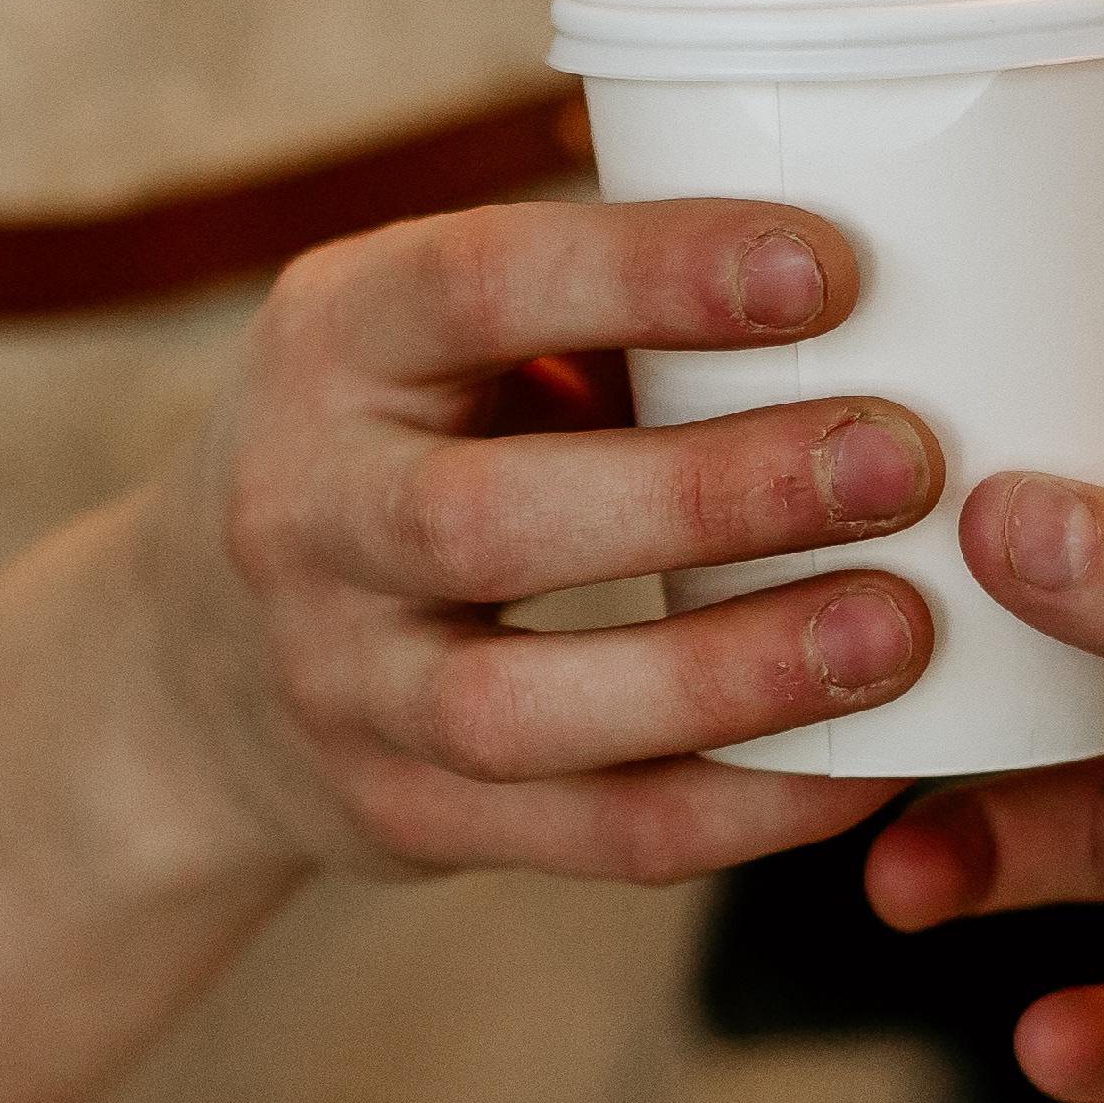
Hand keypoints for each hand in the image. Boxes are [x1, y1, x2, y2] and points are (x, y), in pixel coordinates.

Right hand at [139, 200, 946, 884]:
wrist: (205, 667)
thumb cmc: (405, 445)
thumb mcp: (441, 342)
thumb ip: (602, 311)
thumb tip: (884, 267)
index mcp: (331, 343)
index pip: (474, 288)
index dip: (649, 275)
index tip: (828, 266)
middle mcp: (307, 515)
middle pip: (484, 519)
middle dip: (707, 493)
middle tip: (897, 462)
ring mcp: (344, 685)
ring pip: (521, 708)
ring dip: (726, 675)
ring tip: (898, 630)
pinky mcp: (405, 819)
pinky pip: (586, 836)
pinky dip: (739, 810)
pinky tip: (867, 766)